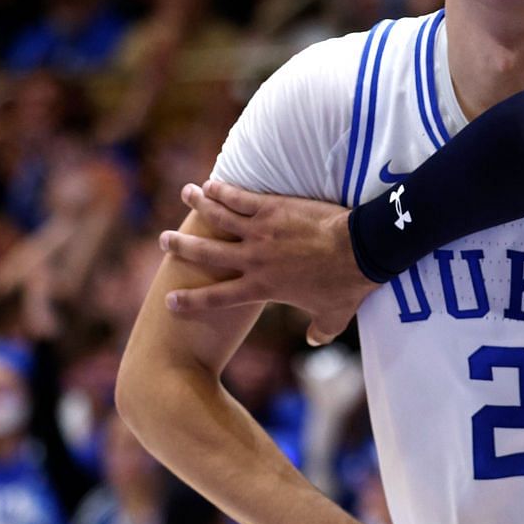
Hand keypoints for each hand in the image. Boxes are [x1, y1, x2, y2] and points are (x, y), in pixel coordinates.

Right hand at [160, 181, 373, 343]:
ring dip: (200, 205)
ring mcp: (260, 232)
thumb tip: (316, 340)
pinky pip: (240, 198)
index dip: (191, 302)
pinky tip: (213, 183)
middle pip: (207, 253)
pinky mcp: (272, 208)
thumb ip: (320, 330)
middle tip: (164, 240)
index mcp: (262, 289)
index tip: (171, 302)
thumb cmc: (346, 285)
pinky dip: (224, 190)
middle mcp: (253, 260)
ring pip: (219, 217)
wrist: (359, 251)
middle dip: (182, 247)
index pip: (217, 299)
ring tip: (186, 194)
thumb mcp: (333, 316)